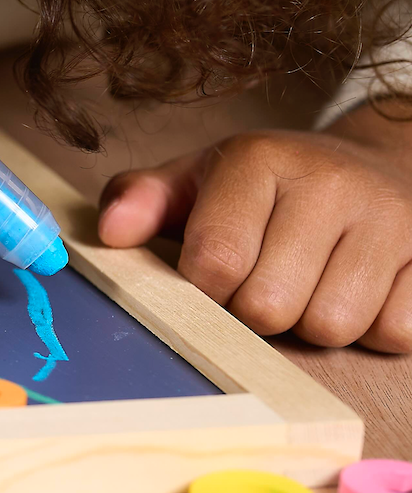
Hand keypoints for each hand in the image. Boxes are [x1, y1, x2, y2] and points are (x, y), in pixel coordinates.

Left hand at [98, 103, 411, 350]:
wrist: (373, 164)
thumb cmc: (269, 186)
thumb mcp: (198, 178)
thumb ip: (142, 199)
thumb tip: (110, 232)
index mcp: (261, 160)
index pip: (216, 261)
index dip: (204, 290)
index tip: (211, 277)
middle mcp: (331, 183)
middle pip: (270, 306)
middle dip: (255, 312)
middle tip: (263, 282)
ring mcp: (391, 218)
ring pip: (332, 325)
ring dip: (312, 324)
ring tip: (310, 285)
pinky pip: (394, 333)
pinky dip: (371, 329)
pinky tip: (359, 291)